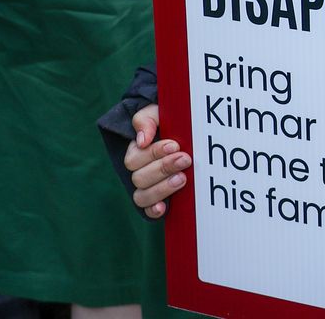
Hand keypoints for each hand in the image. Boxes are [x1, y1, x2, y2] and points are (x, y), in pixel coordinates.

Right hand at [123, 104, 189, 218]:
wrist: (189, 130)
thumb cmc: (172, 121)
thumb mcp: (160, 113)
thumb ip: (147, 119)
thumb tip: (142, 140)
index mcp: (137, 151)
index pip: (135, 157)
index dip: (154, 153)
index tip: (174, 145)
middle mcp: (139, 171)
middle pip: (139, 177)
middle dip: (163, 168)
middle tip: (185, 159)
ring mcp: (148, 187)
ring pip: (142, 196)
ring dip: (162, 188)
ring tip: (183, 178)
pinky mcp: (158, 200)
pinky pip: (148, 211)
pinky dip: (154, 210)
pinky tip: (164, 207)